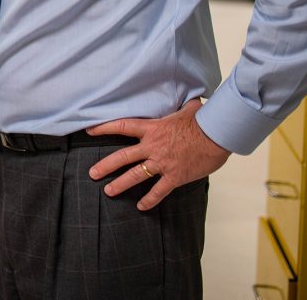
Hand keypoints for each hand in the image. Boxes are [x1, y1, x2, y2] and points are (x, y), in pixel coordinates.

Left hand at [87, 98, 229, 210]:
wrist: (217, 135)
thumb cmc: (203, 121)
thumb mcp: (188, 109)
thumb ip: (182, 105)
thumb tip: (190, 99)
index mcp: (152, 128)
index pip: (122, 126)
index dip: (103, 128)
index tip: (89, 131)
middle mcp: (152, 147)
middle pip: (122, 157)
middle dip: (105, 166)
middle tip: (92, 173)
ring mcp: (162, 163)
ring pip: (136, 175)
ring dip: (121, 185)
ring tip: (108, 191)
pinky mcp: (174, 176)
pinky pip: (158, 191)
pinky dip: (149, 200)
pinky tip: (141, 206)